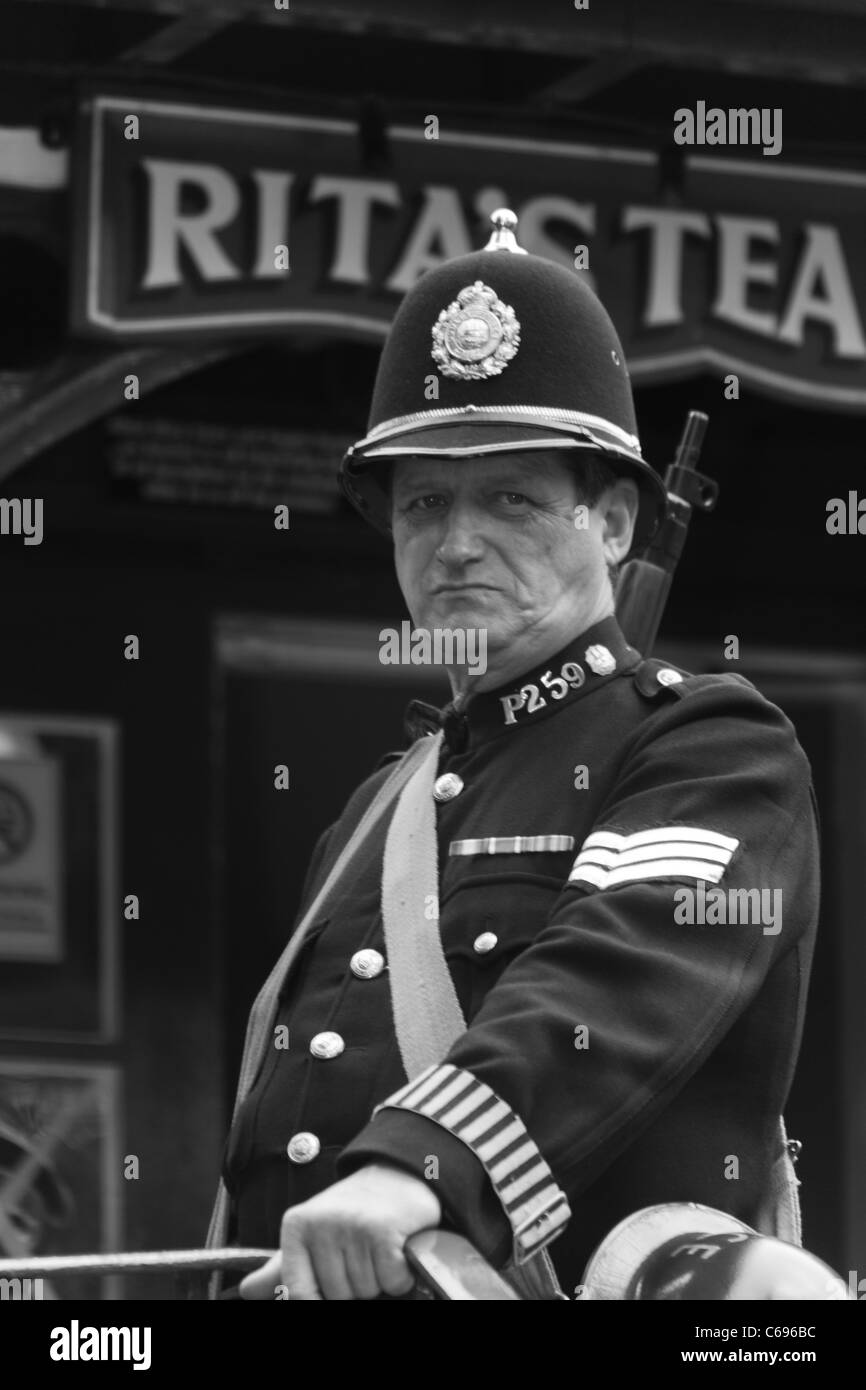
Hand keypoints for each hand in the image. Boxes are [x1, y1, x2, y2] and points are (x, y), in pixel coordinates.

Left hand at [239, 1162, 441, 1300]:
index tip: (335, 1290)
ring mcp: (351, 1227)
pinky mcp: (382, 1232)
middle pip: (337, 1296)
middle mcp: (320, 1224)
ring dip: (380, 1281)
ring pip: (366, 1292)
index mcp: (296, 1227)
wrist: (400, 1173)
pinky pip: (392, 1283)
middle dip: (356, 1287)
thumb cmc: (353, 1211)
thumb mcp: (313, 1233)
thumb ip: (283, 1268)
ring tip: (379, 1249)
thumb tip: (246, 1291)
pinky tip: (398, 1249)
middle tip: (364, 1254)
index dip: (320, 1299)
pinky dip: (400, 1277)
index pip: (299, 1292)